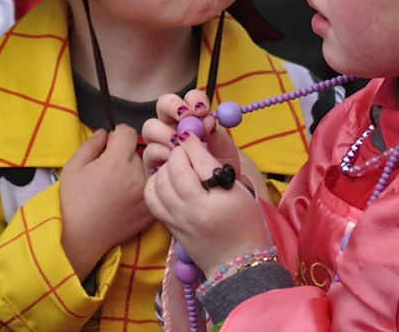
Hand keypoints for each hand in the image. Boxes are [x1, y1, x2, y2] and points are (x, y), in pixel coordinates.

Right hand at [60, 125, 153, 280]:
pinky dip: (142, 188)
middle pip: (137, 151)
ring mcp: (146, 194)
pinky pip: (150, 187)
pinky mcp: (151, 210)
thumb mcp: (73, 166)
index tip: (108, 147)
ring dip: (136, 171)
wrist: (80, 237)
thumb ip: (91, 144)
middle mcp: (136, 176)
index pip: (128, 132)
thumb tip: (106, 133)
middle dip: (125, 155)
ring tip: (118, 186)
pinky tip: (127, 198)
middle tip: (110, 171)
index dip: (116, 136)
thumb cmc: (72, 200)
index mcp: (116, 162)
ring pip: (146, 169)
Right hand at [143, 90, 241, 174]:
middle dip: (173, 107)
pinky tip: (173, 163)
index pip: (189, 98)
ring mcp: (159, 142)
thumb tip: (208, 121)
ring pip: (151, 127)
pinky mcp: (152, 162)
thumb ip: (217, 135)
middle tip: (185, 117)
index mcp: (192, 117)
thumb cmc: (220, 167)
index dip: (193, 99)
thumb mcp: (224, 150)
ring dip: (165, 133)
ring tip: (179, 146)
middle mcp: (173, 125)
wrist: (216, 193)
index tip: (202, 110)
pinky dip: (162, 155)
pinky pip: (149, 152)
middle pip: (163, 104)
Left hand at [145, 135, 270, 274]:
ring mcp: (179, 220)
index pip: (199, 160)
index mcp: (218, 200)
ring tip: (175, 165)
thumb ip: (217, 170)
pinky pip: (152, 200)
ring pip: (159, 182)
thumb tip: (195, 146)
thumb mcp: (240, 193)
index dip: (192, 143)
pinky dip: (154, 184)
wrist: (236, 264)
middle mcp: (194, 210)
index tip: (191, 135)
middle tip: (184, 149)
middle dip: (177, 152)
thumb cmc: (245, 224)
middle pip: (176, 169)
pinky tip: (164, 181)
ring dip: (165, 167)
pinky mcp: (170, 227)